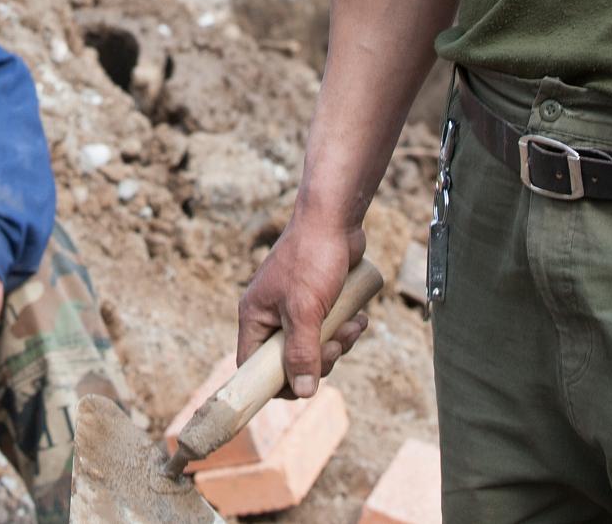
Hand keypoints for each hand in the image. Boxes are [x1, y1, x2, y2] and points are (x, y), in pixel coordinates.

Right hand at [236, 218, 368, 398]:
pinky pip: (327, 330)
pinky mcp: (316, 301)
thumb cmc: (312, 257)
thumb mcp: (305, 310)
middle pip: (289, 361)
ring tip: (353, 325)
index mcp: (255, 316)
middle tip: (336, 344)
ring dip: (337, 343)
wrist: (335, 219)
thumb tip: (303, 392)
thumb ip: (302, 352)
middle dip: (319, 359)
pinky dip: (344, 329)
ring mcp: (294, 308)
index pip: (252, 366)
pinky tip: (358, 318)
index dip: (275, 382)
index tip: (303, 385)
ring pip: (313, 347)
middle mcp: (271, 314)